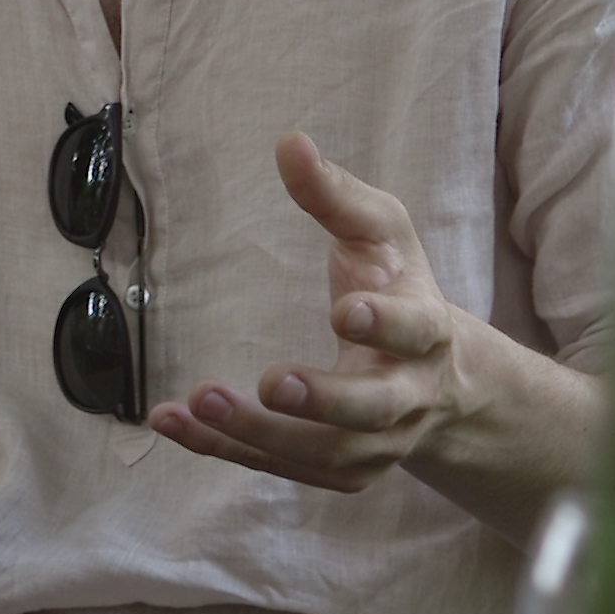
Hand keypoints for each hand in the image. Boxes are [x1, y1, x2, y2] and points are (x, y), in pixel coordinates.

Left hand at [144, 134, 598, 539]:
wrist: (442, 380)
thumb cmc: (399, 285)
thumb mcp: (381, 231)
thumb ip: (336, 194)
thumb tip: (289, 143)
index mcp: (428, 333)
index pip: (415, 331)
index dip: (386, 325)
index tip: (346, 310)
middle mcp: (408, 398)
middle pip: (371, 411)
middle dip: (323, 399)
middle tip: (270, 382)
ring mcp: (376, 444)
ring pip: (322, 453)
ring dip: (258, 434)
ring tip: (199, 403)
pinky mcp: (339, 470)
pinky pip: (280, 467)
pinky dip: (224, 450)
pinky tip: (171, 421)